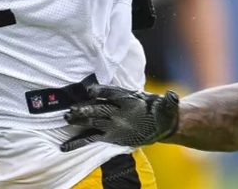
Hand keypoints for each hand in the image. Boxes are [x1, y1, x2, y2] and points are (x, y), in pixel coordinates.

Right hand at [60, 84, 179, 151]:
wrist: (160, 123)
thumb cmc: (163, 111)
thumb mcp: (168, 107)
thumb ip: (169, 102)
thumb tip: (172, 95)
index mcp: (129, 99)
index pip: (114, 93)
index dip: (103, 92)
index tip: (92, 91)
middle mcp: (116, 109)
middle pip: (99, 107)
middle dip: (86, 108)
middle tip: (72, 110)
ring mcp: (110, 122)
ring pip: (92, 120)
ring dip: (79, 120)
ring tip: (66, 119)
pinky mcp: (107, 135)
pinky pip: (90, 138)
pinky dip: (78, 142)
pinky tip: (65, 146)